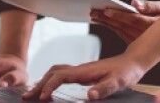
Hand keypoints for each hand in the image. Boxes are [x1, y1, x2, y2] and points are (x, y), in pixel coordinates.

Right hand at [22, 55, 147, 100]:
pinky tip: (49, 88)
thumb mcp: (118, 82)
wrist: (133, 61)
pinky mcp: (82, 73)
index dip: (50, 86)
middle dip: (39, 85)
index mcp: (85, 71)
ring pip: (55, 72)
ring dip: (43, 81)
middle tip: (26, 97)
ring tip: (32, 93)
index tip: (43, 98)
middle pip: (53, 73)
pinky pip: (61, 74)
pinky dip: (50, 80)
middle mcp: (79, 69)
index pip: (60, 76)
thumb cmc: (126, 72)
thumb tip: (88, 97)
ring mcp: (80, 70)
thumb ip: (104, 89)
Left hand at [90, 0, 159, 43]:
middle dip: (106, 18)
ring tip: (93, 14)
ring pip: (118, 30)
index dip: (119, 15)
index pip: (132, 20)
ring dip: (105, 23)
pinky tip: (100, 20)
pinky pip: (119, 33)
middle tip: (93, 11)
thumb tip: (135, 3)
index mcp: (152, 25)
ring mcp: (138, 40)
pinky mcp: (134, 42)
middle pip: (122, 26)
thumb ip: (150, 5)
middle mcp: (144, 35)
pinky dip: (109, 26)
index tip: (106, 10)